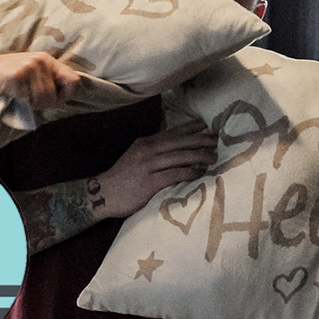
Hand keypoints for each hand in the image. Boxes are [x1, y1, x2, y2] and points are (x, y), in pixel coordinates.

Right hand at [0, 52, 80, 109]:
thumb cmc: (3, 77)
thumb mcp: (29, 71)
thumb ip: (47, 78)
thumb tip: (67, 93)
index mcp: (46, 59)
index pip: (73, 80)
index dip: (65, 94)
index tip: (52, 99)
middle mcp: (40, 61)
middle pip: (55, 95)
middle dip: (43, 104)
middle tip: (27, 99)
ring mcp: (28, 68)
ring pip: (43, 100)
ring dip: (31, 105)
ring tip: (18, 97)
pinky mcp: (17, 78)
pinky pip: (28, 100)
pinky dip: (20, 104)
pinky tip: (11, 96)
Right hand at [94, 119, 217, 218]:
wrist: (102, 194)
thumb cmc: (121, 179)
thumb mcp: (135, 157)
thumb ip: (152, 152)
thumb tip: (173, 150)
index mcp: (145, 143)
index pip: (171, 132)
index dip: (189, 128)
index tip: (205, 125)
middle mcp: (147, 151)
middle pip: (179, 142)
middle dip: (200, 140)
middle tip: (216, 139)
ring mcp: (148, 166)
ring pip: (180, 157)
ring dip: (199, 156)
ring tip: (213, 157)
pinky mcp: (150, 182)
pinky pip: (175, 174)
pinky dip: (190, 173)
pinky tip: (200, 173)